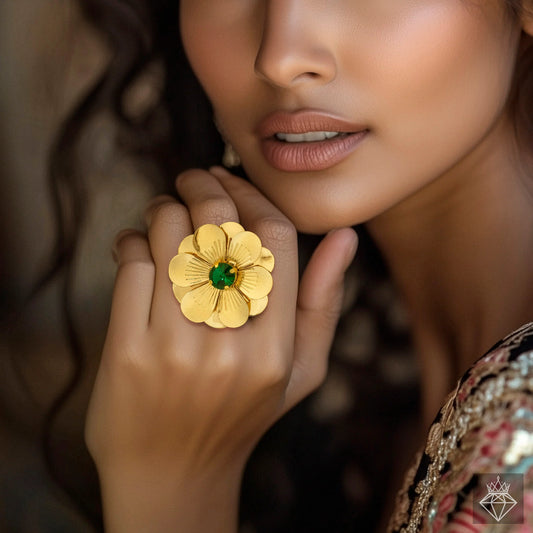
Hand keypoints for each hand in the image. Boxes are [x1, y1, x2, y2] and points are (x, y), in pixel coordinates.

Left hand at [85, 166, 356, 530]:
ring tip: (162, 213)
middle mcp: (229, 348)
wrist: (173, 473)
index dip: (252, 196)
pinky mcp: (127, 353)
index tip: (230, 179)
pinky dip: (130, 241)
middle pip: (219, 228)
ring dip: (163, 209)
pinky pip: (130, 265)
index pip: (275, 241)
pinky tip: (136, 246)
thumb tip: (345, 237)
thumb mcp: (301, 370)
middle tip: (192, 178)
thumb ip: (323, 303)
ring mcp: (174, 351)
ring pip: (170, 237)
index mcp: (278, 350)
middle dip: (203, 185)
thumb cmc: (240, 414)